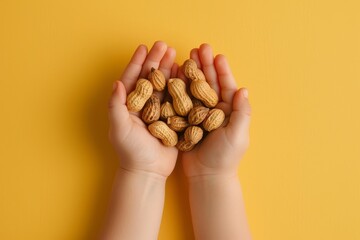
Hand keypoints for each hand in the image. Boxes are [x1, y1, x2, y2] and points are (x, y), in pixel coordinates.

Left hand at [108, 41, 178, 177]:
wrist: (148, 171)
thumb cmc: (130, 151)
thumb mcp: (120, 128)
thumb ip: (116, 106)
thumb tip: (116, 83)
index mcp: (129, 104)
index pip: (132, 78)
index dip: (137, 62)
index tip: (143, 47)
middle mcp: (143, 104)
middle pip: (150, 77)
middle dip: (156, 61)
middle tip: (164, 45)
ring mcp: (158, 110)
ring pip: (164, 85)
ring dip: (169, 69)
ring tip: (176, 54)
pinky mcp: (171, 117)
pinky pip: (176, 98)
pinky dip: (179, 85)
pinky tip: (184, 73)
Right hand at [179, 44, 251, 178]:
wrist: (207, 176)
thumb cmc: (225, 157)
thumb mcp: (237, 135)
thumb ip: (242, 113)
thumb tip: (244, 89)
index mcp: (230, 111)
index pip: (227, 86)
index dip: (222, 71)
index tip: (217, 55)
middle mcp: (215, 110)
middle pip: (210, 83)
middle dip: (206, 66)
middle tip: (200, 48)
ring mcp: (200, 114)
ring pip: (196, 89)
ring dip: (192, 73)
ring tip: (187, 56)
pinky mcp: (187, 120)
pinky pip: (184, 100)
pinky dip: (180, 88)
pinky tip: (175, 76)